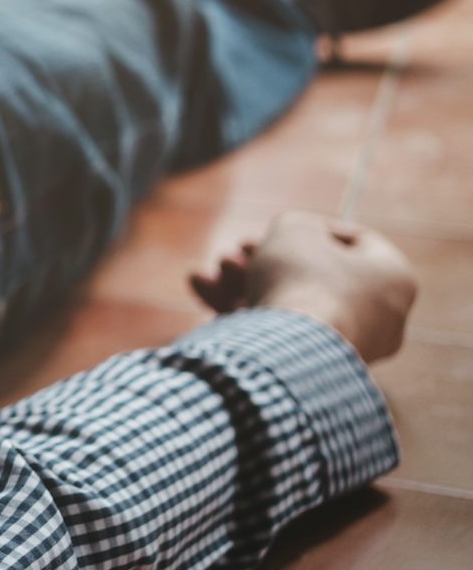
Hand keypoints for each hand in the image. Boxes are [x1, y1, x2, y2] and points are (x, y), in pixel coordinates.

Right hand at [189, 211, 417, 363]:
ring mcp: (349, 347)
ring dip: (244, 285)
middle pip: (313, 277)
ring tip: (208, 274)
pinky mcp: (315, 370)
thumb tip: (295, 242)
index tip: (277, 230)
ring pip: (289, 305)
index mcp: (393, 276)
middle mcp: (381, 316)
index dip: (311, 229)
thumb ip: (296, 225)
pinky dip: (242, 314)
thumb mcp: (295, 229)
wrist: (291, 349)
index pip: (356, 242)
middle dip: (263, 262)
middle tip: (233, 256)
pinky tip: (202, 289)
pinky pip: (279, 335)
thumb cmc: (303, 279)